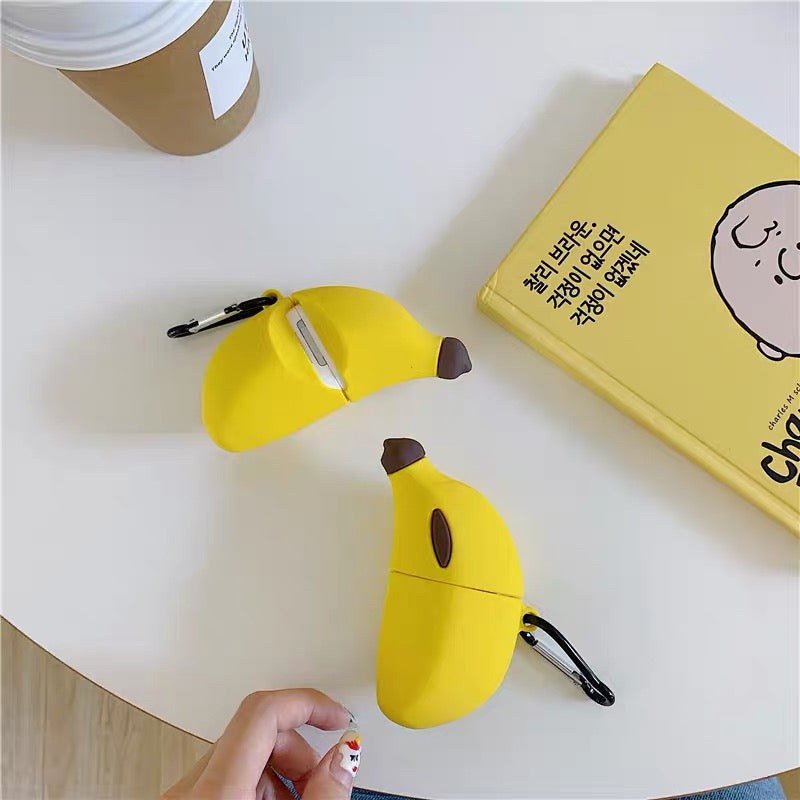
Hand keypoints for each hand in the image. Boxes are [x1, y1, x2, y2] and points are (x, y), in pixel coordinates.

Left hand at [162, 688, 360, 799]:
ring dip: (280, 771)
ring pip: (241, 755)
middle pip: (255, 732)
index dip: (307, 702)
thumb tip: (342, 755)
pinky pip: (224, 776)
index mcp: (214, 792)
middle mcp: (189, 791)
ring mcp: (180, 799)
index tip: (336, 715)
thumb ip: (322, 794)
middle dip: (298, 749)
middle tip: (322, 780)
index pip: (263, 711)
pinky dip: (256, 785)